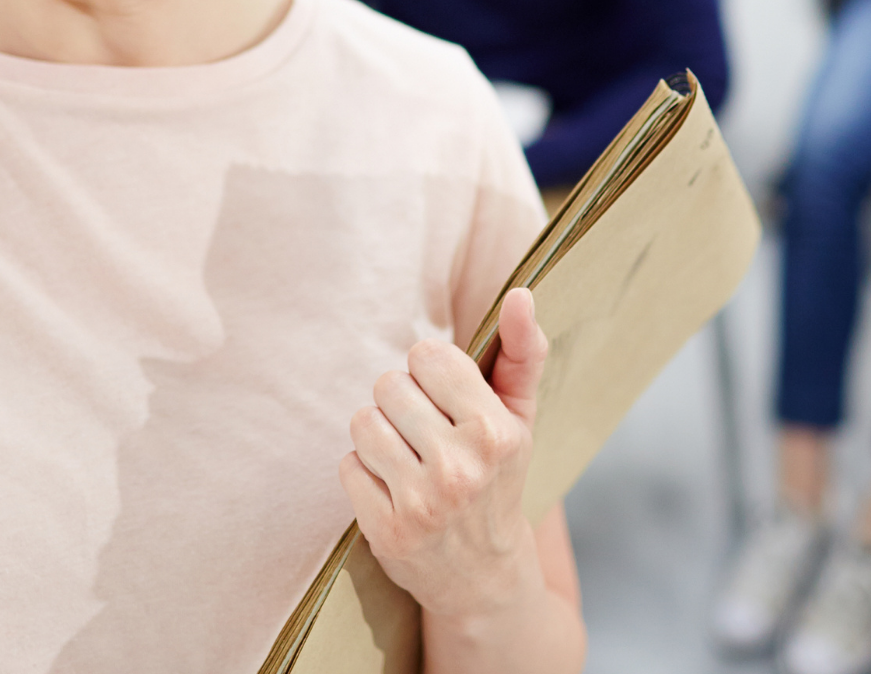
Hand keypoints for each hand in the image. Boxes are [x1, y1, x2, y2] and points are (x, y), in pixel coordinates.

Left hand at [340, 288, 548, 623]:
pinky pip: (348, 466)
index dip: (428, 371)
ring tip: (404, 456)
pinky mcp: (387, 532)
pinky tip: (390, 488)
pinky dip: (362, 472)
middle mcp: (460, 468)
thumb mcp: (519, 418)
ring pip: (363, 422)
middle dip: (400, 402)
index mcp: (496, 432)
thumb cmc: (497, 479)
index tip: (443, 397)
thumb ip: (523, 352)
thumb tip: (521, 294)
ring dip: (377, 434)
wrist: (484, 576)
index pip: (428, 355)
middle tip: (422, 433)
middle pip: (388, 385)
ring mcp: (422, 504)